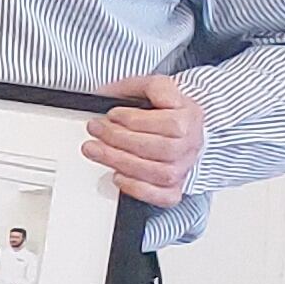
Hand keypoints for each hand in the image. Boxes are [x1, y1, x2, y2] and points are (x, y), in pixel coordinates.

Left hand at [85, 72, 206, 207]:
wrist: (183, 127)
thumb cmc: (164, 108)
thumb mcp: (154, 86)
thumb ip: (140, 87)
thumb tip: (110, 94)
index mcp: (189, 118)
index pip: (169, 124)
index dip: (136, 120)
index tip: (113, 114)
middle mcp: (190, 145)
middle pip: (161, 149)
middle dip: (120, 139)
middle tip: (95, 130)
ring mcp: (183, 167)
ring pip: (158, 173)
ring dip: (120, 162)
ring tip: (95, 150)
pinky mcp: (175, 186)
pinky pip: (164, 196)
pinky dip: (138, 189)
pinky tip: (117, 176)